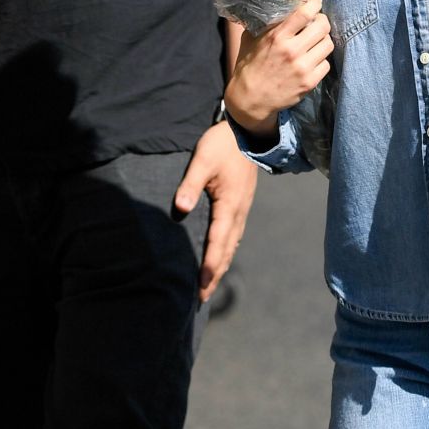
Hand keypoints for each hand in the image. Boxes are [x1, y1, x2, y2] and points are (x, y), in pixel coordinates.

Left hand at [175, 120, 258, 301]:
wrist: (248, 131)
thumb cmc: (221, 144)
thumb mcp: (202, 160)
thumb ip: (190, 184)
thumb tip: (181, 209)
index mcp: (229, 205)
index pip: (217, 242)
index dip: (209, 265)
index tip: (202, 285)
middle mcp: (238, 212)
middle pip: (226, 250)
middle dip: (215, 274)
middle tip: (203, 298)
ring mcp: (242, 209)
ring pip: (231, 244)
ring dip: (221, 265)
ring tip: (211, 284)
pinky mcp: (241, 204)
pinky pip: (234, 234)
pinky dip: (226, 250)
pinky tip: (221, 255)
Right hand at [224, 0, 332, 141]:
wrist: (250, 99)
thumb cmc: (249, 66)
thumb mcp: (251, 40)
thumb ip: (265, 23)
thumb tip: (277, 5)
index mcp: (277, 37)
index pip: (304, 14)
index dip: (314, 3)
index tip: (316, 1)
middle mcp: (292, 51)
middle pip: (323, 26)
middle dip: (322, 21)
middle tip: (317, 22)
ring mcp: (303, 68)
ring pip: (328, 44)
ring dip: (323, 40)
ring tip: (316, 41)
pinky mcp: (310, 82)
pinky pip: (326, 64)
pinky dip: (321, 60)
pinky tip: (313, 60)